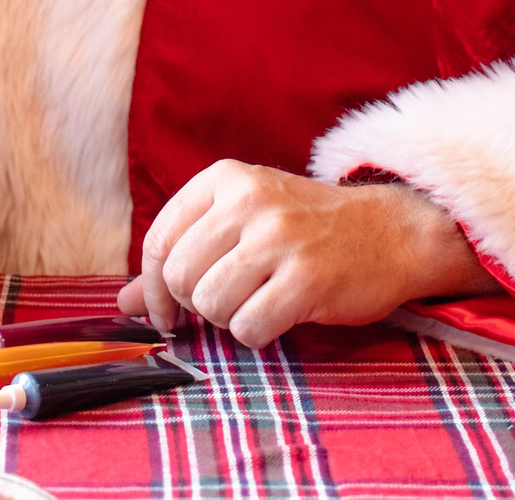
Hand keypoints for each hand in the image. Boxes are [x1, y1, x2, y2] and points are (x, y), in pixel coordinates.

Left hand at [115, 161, 495, 348]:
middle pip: (179, 277)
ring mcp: (280, 238)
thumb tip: (123, 304)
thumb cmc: (307, 229)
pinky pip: (248, 328)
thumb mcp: (241, 224)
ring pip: (210, 304)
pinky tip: (280, 315)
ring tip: (257, 304)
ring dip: (228, 320)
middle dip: (196, 305)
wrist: (391, 231)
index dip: (153, 288)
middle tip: (228, 303)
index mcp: (226, 178)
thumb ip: (182, 256)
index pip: (158, 240)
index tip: (166, 312)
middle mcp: (250, 201)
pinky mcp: (307, 278)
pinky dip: (257, 335)